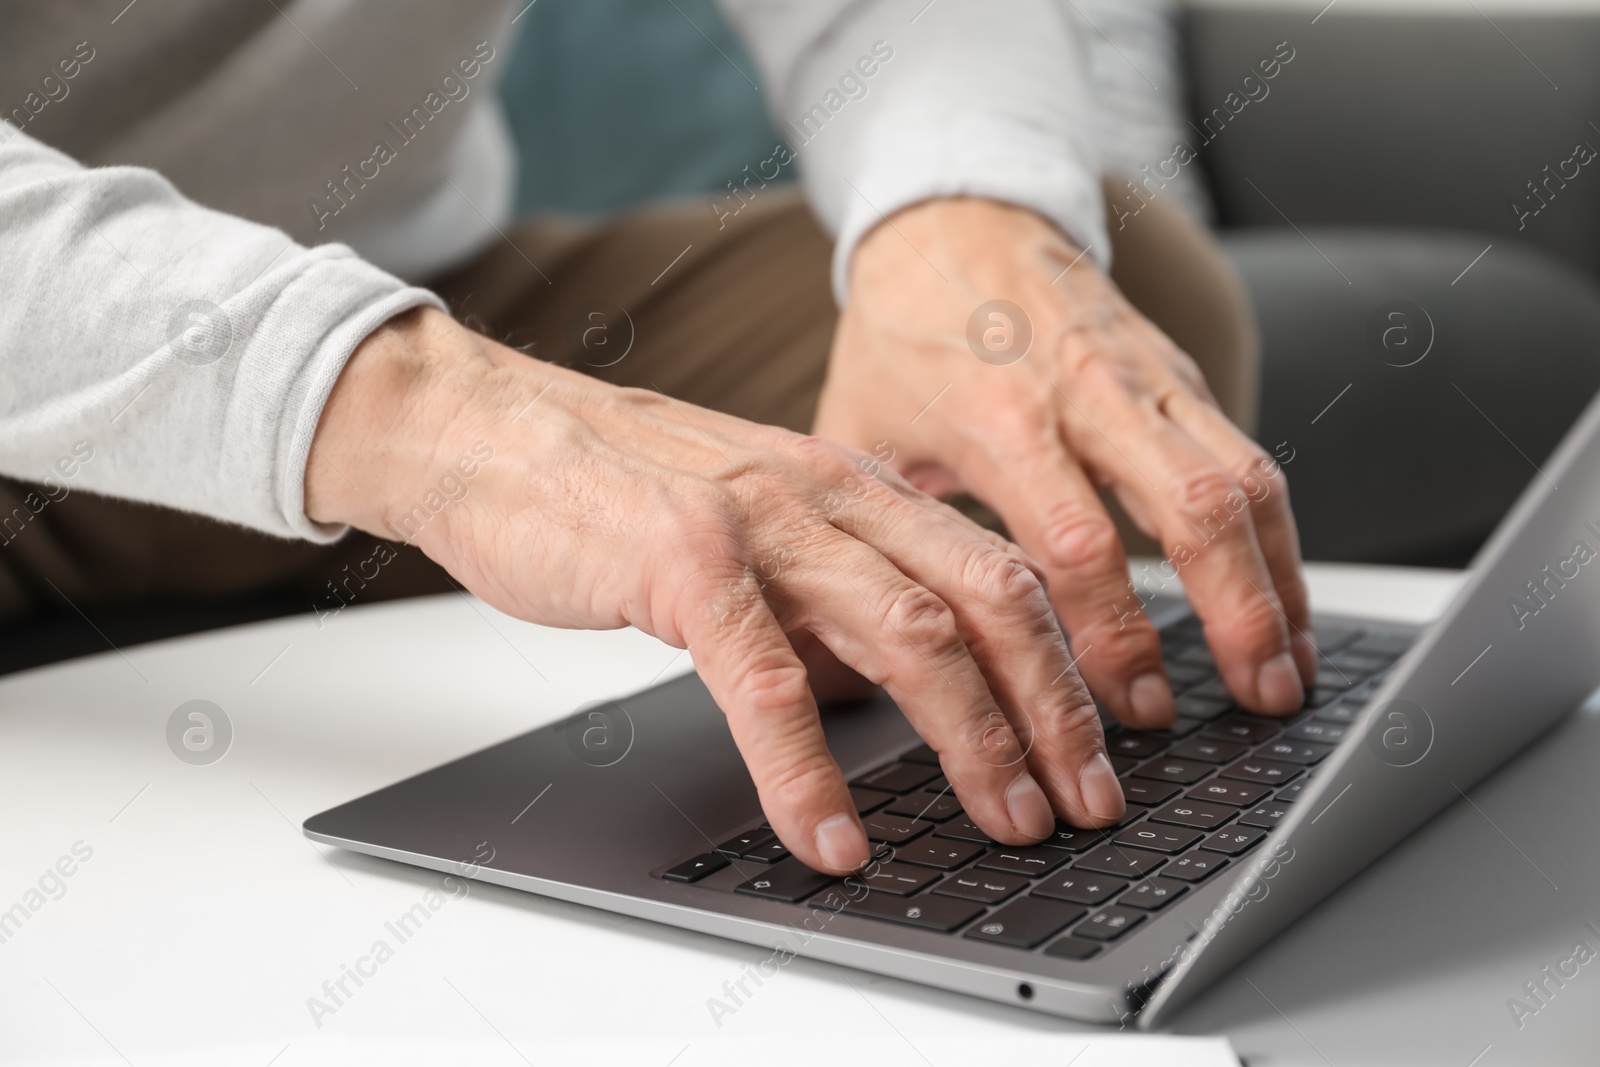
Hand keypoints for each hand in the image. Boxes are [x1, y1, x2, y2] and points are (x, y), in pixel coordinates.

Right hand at [306, 307, 1126, 874]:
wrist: (486, 431)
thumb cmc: (614, 488)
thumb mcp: (756, 531)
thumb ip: (828, 596)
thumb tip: (893, 688)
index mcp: (857, 487)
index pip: (1000, 572)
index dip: (1067, 664)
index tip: (1098, 744)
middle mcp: (830, 494)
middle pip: (989, 602)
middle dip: (1055, 712)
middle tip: (1088, 801)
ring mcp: (760, 523)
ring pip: (912, 634)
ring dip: (975, 743)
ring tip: (1008, 823)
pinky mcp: (681, 563)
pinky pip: (766, 681)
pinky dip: (808, 772)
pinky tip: (832, 835)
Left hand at [817, 198, 1315, 728]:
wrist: (954, 215)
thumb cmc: (901, 334)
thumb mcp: (862, 431)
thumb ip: (870, 532)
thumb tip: (839, 646)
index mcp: (1001, 418)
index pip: (1077, 543)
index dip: (1115, 634)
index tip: (1135, 711)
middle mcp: (1090, 395)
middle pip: (1194, 511)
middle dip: (1237, 616)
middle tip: (1256, 702)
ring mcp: (1147, 379)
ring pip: (1246, 482)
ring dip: (1281, 582)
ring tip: (1291, 668)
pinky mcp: (1181, 371)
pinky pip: (1250, 457)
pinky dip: (1279, 534)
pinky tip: (1285, 596)